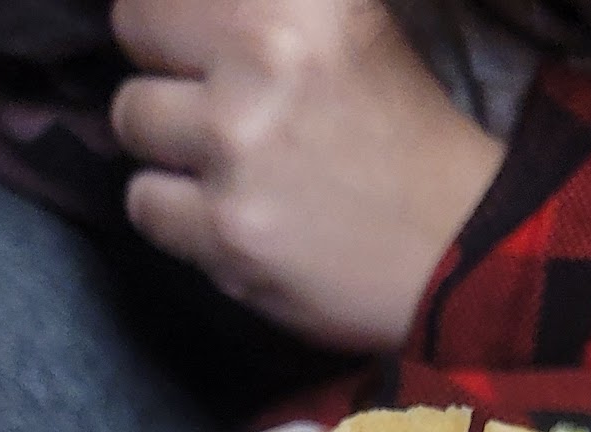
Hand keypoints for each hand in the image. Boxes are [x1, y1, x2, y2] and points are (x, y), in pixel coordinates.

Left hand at [109, 0, 505, 352]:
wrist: (457, 250)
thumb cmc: (400, 135)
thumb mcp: (347, 24)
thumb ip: (262, 10)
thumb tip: (176, 11)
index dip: (174, 12)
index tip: (193, 40)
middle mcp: (265, 55)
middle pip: (136, 28)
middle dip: (168, 64)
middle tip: (217, 101)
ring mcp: (238, 146)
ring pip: (133, 119)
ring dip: (169, 144)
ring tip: (228, 166)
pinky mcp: (226, 229)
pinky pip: (145, 204)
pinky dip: (178, 215)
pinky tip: (230, 216)